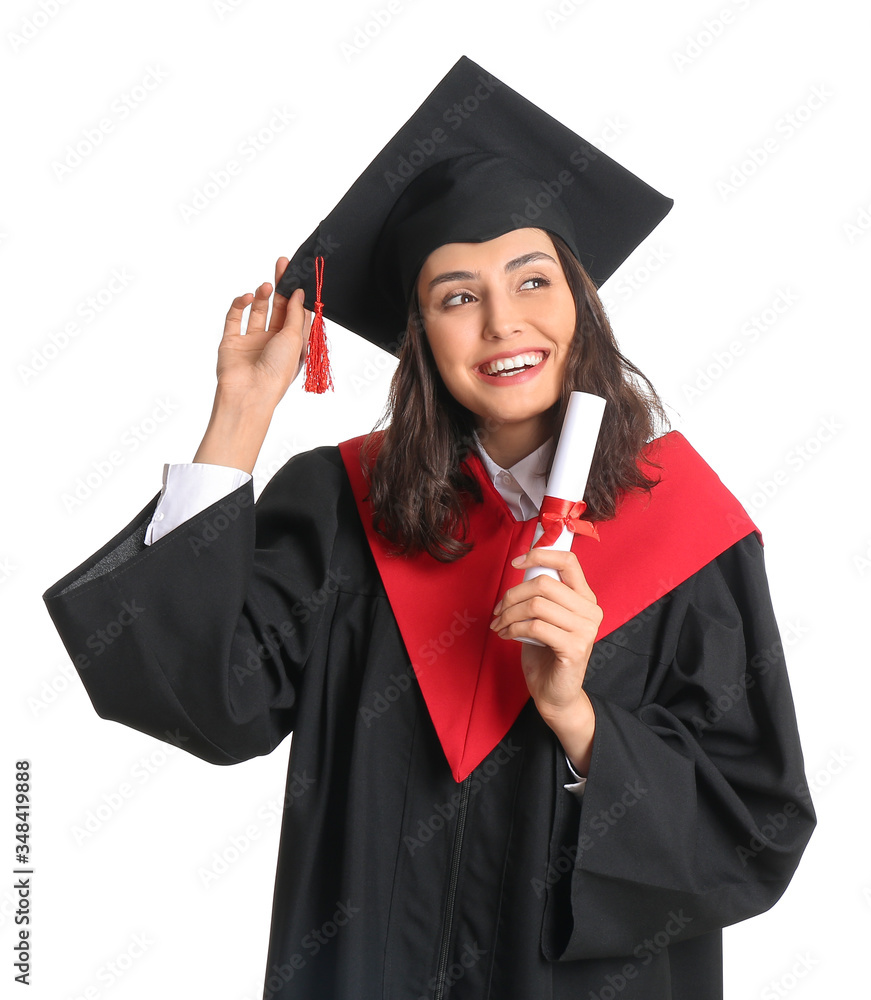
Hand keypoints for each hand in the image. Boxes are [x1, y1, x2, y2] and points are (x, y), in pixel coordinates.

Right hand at [214, 256, 311, 407]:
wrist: (249, 393)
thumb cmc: (277, 372)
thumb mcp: (295, 339)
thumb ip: (295, 313)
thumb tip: (298, 292)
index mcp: (292, 345)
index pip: (297, 314)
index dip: (298, 295)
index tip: (299, 275)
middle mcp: (273, 342)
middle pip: (278, 307)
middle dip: (280, 286)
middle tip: (282, 264)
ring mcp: (252, 341)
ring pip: (257, 310)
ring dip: (262, 296)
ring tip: (266, 286)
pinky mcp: (231, 341)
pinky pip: (234, 317)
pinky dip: (240, 304)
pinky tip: (247, 297)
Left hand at [490, 547, 601, 773]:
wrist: (555, 693)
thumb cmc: (546, 652)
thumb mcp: (544, 616)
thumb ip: (541, 593)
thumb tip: (521, 566)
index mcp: (585, 597)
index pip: (569, 560)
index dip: (540, 554)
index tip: (516, 562)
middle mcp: (591, 610)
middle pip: (544, 583)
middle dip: (512, 594)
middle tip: (499, 610)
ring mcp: (585, 630)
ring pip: (536, 604)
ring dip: (509, 614)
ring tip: (500, 624)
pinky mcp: (574, 648)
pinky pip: (534, 627)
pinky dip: (513, 629)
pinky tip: (506, 636)